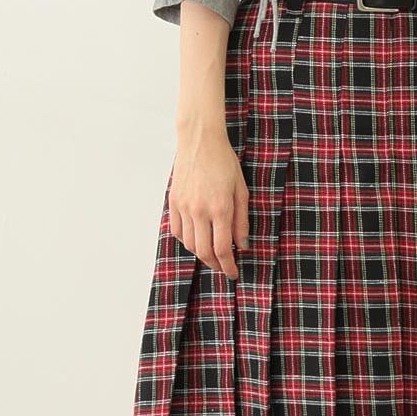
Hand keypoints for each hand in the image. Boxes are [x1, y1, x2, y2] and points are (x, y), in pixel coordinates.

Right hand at [169, 124, 248, 277]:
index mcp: (220, 208)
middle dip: (215, 265)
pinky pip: (178, 231)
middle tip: (224, 268)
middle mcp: (199, 211)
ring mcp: (184, 207)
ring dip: (201, 255)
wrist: (200, 141)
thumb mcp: (241, 190)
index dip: (228, 266)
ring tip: (212, 255)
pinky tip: (197, 240)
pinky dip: (187, 241)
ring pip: (190, 244)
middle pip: (204, 252)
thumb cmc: (225, 162)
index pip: (222, 249)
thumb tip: (242, 245)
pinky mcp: (173, 202)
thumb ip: (242, 220)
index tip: (233, 274)